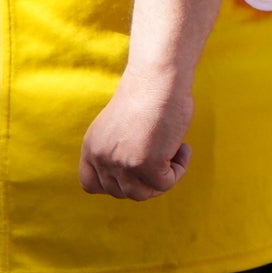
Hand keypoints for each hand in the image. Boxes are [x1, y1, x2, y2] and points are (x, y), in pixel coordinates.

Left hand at [78, 69, 192, 199]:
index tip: (133, 172)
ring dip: (162, 177)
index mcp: (90, 146)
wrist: (157, 79)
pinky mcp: (146, 166)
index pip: (90, 184)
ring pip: (144, 193)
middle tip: (160, 158)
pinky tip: (181, 146)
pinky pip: (167, 183)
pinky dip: (179, 168)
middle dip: (144, 181)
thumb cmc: (145, 97)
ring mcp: (122, 163)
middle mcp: (101, 157)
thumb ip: (116, 154)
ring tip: (170, 150)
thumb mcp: (116, 130)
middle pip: (122, 192)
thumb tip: (133, 183)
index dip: (113, 184)